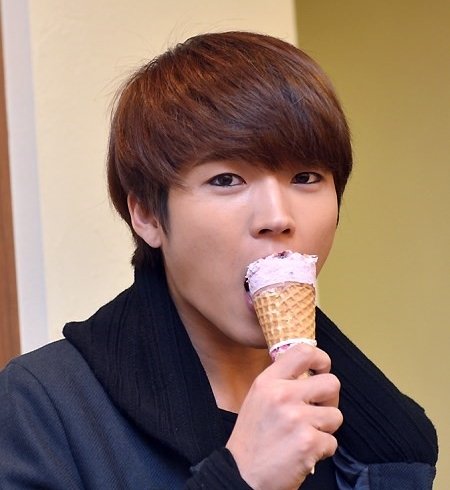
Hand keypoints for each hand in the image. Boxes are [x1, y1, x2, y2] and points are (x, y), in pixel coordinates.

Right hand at [226, 344, 341, 489]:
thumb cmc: (251, 439)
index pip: (304, 351)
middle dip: (330, 399)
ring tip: (306, 435)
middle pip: (331, 382)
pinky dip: (322, 450)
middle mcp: (282, 395)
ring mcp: (297, 418)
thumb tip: (309, 371)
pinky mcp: (309, 443)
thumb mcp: (258, 398)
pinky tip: (303, 453)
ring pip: (336, 415)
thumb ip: (280, 382)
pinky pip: (332, 442)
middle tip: (319, 410)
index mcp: (268, 381)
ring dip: (325, 428)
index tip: (320, 370)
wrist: (240, 475)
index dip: (321, 359)